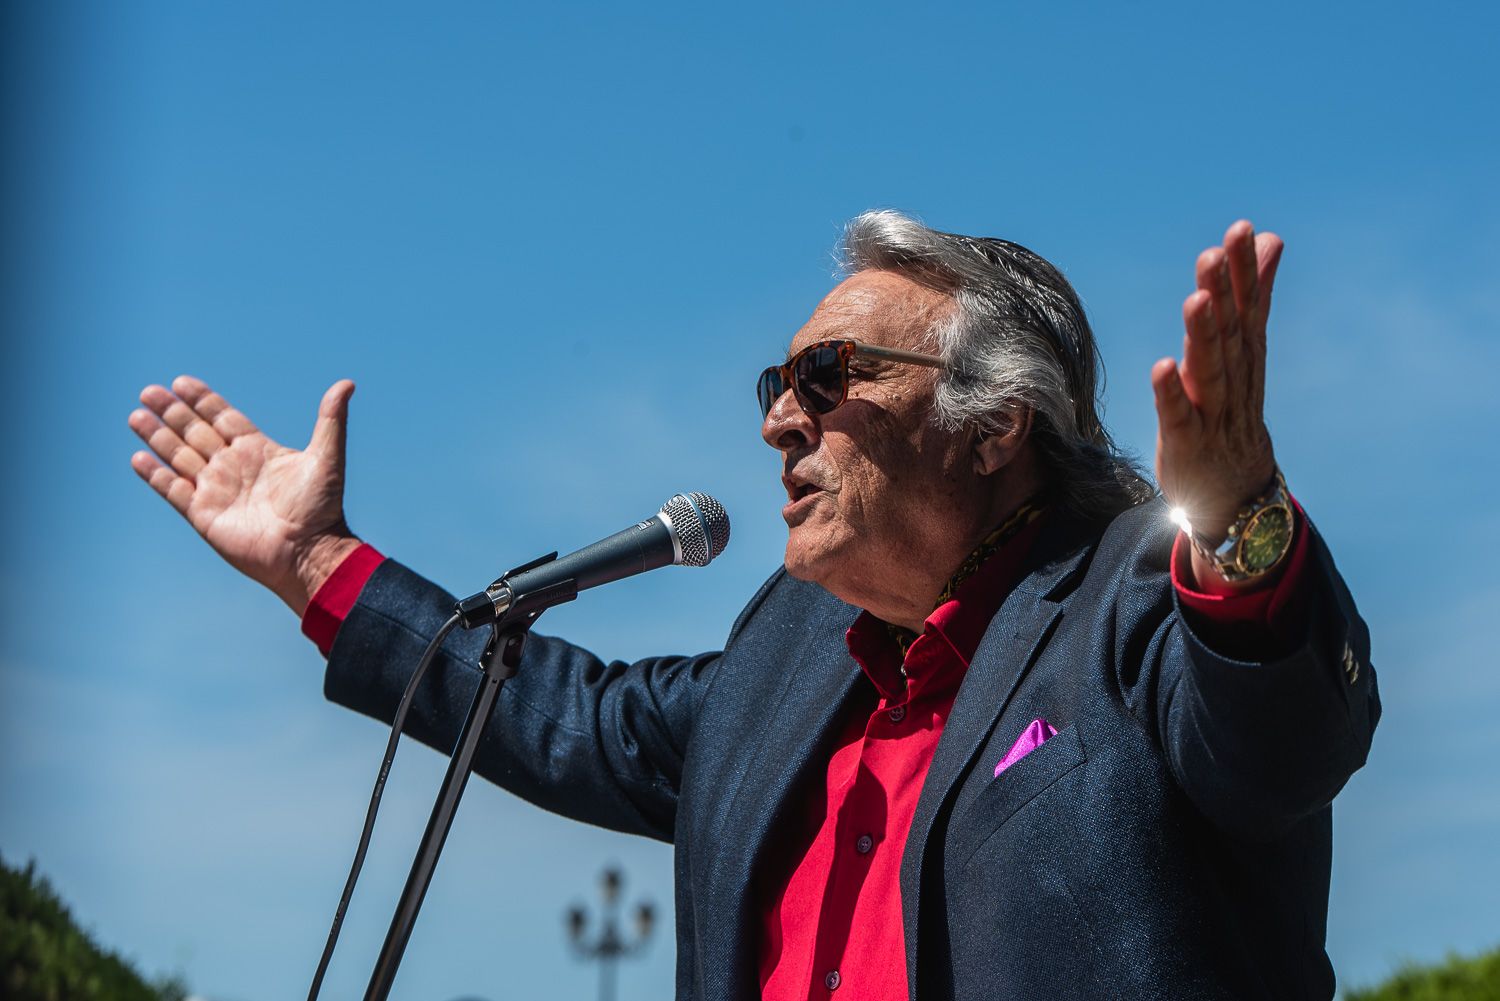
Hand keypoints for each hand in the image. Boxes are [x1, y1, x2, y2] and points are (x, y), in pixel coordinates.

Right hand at [129, 376, 362, 615]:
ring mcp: (216, 490)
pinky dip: (155, 474)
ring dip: (157, 436)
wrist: (308, 551)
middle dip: (172, 412)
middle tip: (148, 391)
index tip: (181, 382)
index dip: (203, 400)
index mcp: (258, 450)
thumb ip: (331, 420)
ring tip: (136, 416)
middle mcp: (234, 467)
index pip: (223, 418)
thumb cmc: (321, 507)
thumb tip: (347, 384)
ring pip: (179, 456)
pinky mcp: (203, 514)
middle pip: (196, 432)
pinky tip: (138, 457)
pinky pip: (172, 489)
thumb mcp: (327, 457)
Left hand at [1151, 221, 1284, 584]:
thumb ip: (1254, 297)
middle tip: (1217, 251)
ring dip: (1203, 335)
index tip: (1242, 230)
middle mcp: (1233, 383)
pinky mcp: (1187, 445)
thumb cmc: (1234, 416)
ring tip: (1196, 299)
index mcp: (1245, 359)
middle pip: (1229, 333)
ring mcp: (1212, 415)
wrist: (1239, 498)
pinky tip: (1161, 367)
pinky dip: (1171, 394)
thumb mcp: (1245, 355)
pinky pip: (1179, 417)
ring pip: (1209, 371)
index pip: (1247, 310)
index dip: (1244, 272)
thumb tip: (1269, 240)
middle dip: (1224, 292)